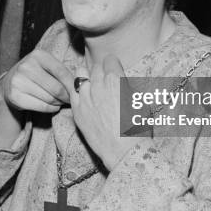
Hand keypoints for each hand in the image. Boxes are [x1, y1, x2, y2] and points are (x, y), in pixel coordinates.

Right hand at [1, 49, 73, 114]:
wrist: (9, 83)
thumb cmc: (35, 74)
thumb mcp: (45, 65)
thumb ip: (61, 71)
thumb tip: (81, 83)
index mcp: (38, 55)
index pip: (61, 71)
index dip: (72, 84)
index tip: (79, 91)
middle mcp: (26, 66)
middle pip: (56, 88)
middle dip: (67, 96)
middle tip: (72, 100)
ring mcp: (19, 81)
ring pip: (50, 98)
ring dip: (60, 103)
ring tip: (62, 102)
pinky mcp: (15, 96)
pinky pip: (42, 106)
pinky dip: (52, 108)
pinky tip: (54, 106)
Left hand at [70, 55, 138, 170]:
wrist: (123, 151)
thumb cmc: (137, 128)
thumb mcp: (138, 100)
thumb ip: (126, 85)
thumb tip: (122, 79)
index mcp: (116, 80)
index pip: (109, 59)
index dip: (113, 64)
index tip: (115, 69)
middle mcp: (98, 85)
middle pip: (95, 67)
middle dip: (101, 70)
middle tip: (106, 80)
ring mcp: (85, 97)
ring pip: (80, 74)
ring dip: (87, 77)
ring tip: (93, 86)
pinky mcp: (77, 110)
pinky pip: (72, 91)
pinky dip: (77, 90)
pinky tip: (84, 96)